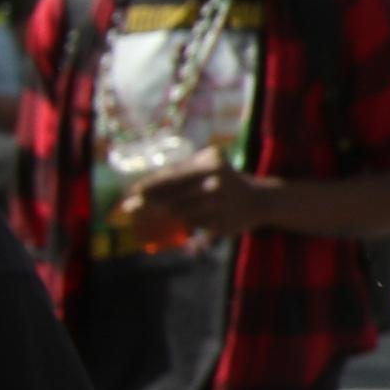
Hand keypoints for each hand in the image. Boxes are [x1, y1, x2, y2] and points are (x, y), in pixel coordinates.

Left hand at [112, 160, 278, 245]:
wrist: (261, 200)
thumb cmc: (226, 179)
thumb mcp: (208, 165)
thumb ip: (181, 172)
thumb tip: (146, 185)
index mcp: (210, 163)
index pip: (172, 176)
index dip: (149, 185)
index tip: (131, 193)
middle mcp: (216, 182)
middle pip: (172, 196)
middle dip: (148, 204)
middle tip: (129, 208)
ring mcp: (220, 204)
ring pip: (180, 213)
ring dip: (160, 216)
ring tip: (146, 216)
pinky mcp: (222, 223)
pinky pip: (192, 225)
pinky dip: (179, 225)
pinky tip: (171, 225)